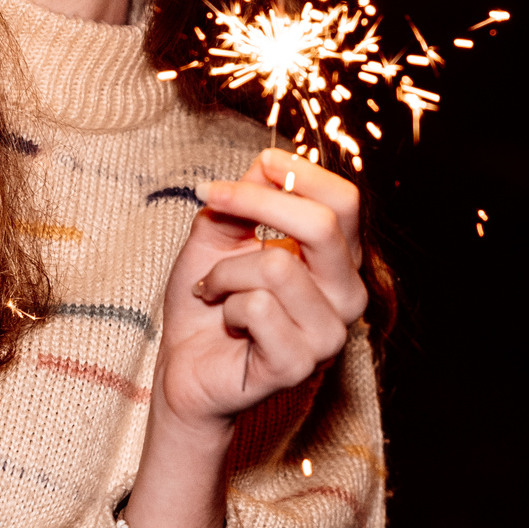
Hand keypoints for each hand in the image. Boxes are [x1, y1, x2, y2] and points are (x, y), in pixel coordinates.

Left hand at [157, 148, 365, 429]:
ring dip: (226, 271)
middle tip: (211, 201)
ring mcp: (327, 334)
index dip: (300, 173)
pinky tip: (225, 321)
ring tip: (214, 288)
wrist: (183, 364)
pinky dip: (226, 305)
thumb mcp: (219, 234)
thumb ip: (245, 200)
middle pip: (323, 225)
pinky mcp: (299, 365)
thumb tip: (267, 165)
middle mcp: (345, 295)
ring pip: (277, 267)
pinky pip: (258, 308)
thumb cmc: (208, 299)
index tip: (261, 162)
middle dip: (258, 204)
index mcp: (337, 260)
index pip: (344, 202)